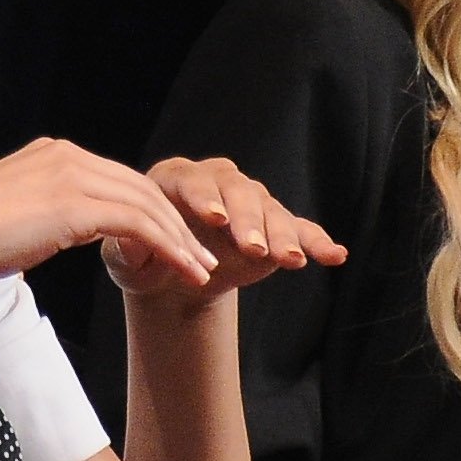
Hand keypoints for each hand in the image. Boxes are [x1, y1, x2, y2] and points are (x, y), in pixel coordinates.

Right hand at [0, 137, 219, 302]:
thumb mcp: (11, 217)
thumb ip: (44, 213)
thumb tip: (61, 230)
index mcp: (50, 154)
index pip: (117, 180)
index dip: (152, 212)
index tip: (174, 243)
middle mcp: (64, 155)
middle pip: (139, 188)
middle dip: (177, 225)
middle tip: (202, 258)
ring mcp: (68, 175)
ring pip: (146, 206)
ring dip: (181, 241)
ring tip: (201, 272)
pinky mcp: (72, 204)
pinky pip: (138, 225)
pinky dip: (168, 248)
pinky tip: (184, 272)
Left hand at [106, 155, 343, 300]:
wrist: (170, 281)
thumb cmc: (142, 260)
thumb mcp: (125, 257)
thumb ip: (126, 247)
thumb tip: (131, 242)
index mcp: (176, 178)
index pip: (192, 181)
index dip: (203, 198)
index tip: (214, 219)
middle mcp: (217, 183)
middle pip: (237, 193)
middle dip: (247, 220)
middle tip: (252, 247)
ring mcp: (250, 203)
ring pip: (270, 210)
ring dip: (281, 234)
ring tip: (290, 259)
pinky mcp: (274, 228)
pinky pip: (300, 230)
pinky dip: (316, 241)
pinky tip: (334, 255)